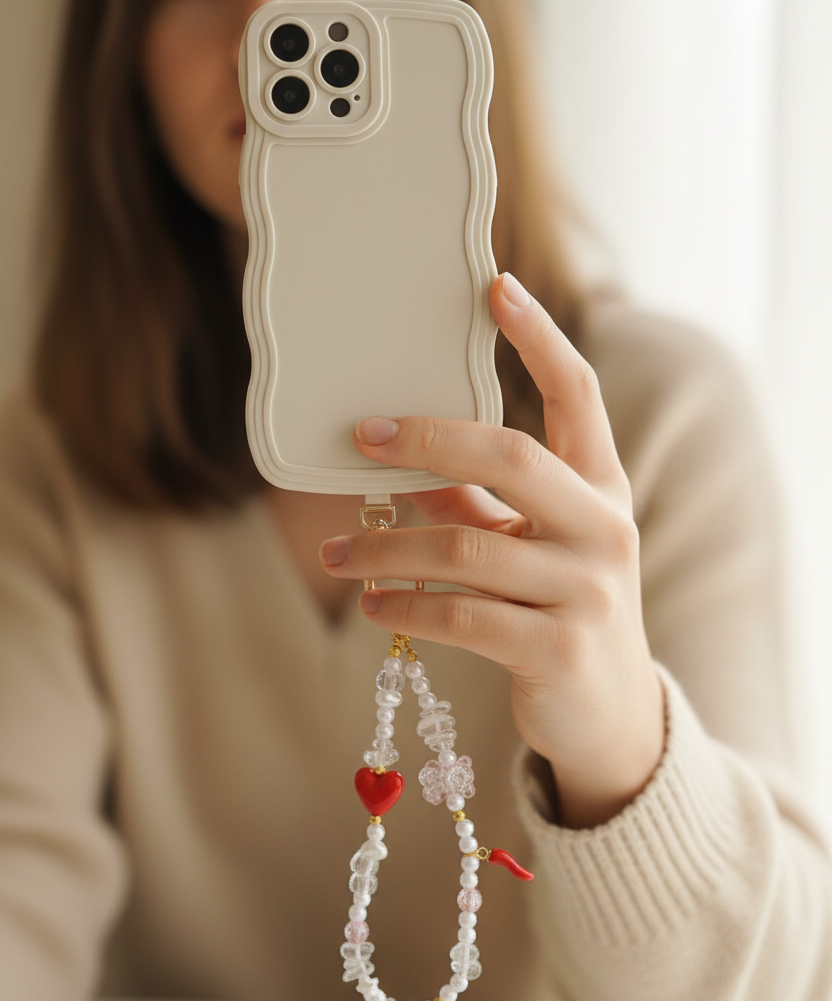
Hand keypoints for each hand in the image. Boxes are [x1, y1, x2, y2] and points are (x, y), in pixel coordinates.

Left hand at [319, 273, 663, 827]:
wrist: (611, 714)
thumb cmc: (560, 609)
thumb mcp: (534, 545)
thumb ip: (482, 502)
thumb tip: (405, 461)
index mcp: (602, 489)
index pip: (580, 396)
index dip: (540, 339)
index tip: (496, 286)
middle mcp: (605, 529)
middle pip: (512, 457)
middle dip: (428, 439)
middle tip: (361, 437)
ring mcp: (588, 591)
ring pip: (465, 546)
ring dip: (386, 548)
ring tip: (339, 556)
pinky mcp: (559, 650)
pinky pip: (460, 615)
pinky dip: (404, 605)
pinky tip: (372, 604)